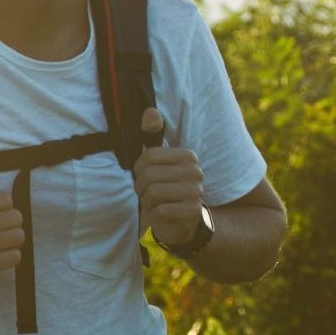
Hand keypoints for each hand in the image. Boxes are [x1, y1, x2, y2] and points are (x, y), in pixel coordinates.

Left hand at [133, 108, 205, 248]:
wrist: (180, 222)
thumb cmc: (163, 187)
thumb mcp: (155, 162)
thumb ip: (150, 137)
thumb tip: (150, 112)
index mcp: (188, 156)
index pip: (149, 156)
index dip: (139, 169)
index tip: (144, 176)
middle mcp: (196, 172)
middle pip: (149, 176)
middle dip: (141, 187)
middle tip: (147, 193)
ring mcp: (197, 192)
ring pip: (153, 193)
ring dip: (147, 201)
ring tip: (154, 202)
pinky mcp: (192, 212)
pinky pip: (159, 211)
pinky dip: (154, 214)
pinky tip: (162, 214)